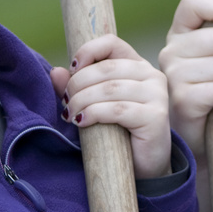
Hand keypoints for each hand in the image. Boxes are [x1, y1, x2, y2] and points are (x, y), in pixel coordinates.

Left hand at [50, 36, 171, 180]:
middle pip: (106, 68)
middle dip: (78, 83)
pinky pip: (118, 109)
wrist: (144, 168)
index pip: (112, 43)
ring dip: (82, 100)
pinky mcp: (155, 116)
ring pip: (110, 88)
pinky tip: (82, 121)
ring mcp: (156, 95)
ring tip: (71, 114)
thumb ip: (77, 88)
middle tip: (66, 101)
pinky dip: (94, 113)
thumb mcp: (95, 106)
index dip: (88, 51)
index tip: (72, 69)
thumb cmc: (119, 134)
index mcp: (137, 66)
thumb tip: (56, 72)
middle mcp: (151, 75)